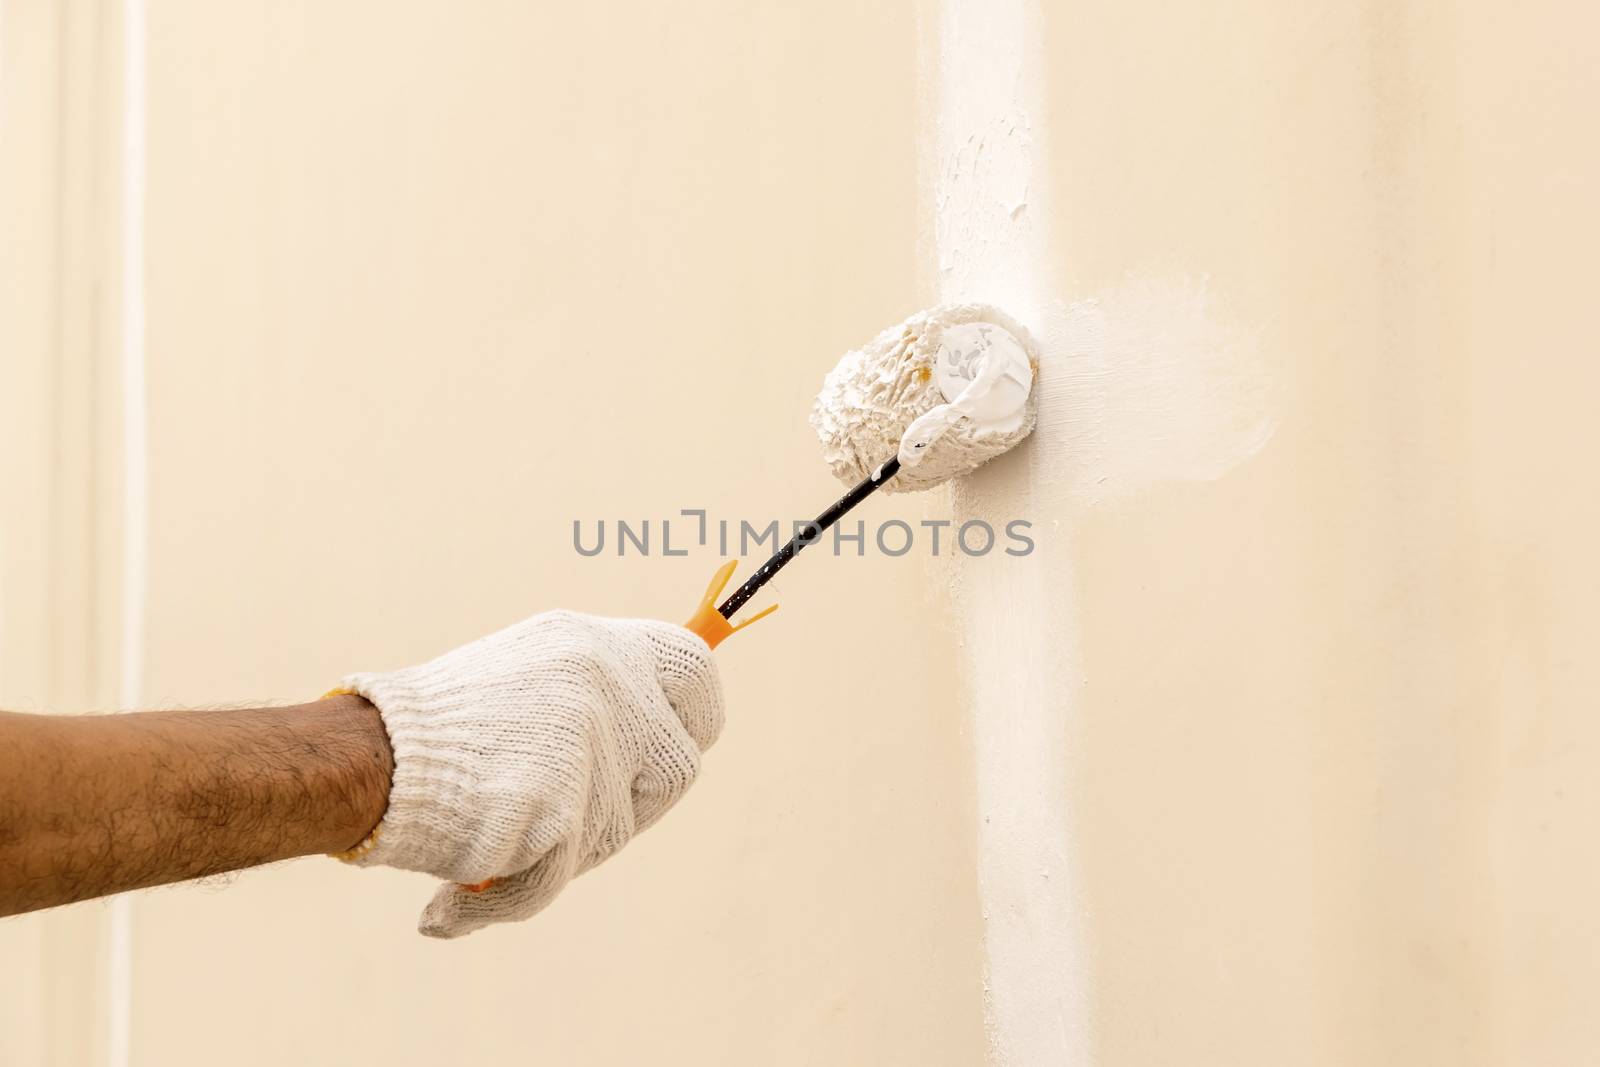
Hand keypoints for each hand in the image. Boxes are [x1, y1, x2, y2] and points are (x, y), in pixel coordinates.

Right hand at [338, 610, 723, 937]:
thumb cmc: (442, 731)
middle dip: (642, 805)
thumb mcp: (533, 675)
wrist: (367, 757)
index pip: (695, 666)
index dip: (699, 714)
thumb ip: (597, 696)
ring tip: (502, 833)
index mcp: (596, 643)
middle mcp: (603, 681)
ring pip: (620, 829)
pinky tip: (456, 898)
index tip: (688, 740)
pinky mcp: (560, 805)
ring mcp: (586, 741)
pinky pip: (558, 872)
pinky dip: (511, 892)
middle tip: (583, 819)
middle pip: (679, 766)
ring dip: (571, 849)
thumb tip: (668, 726)